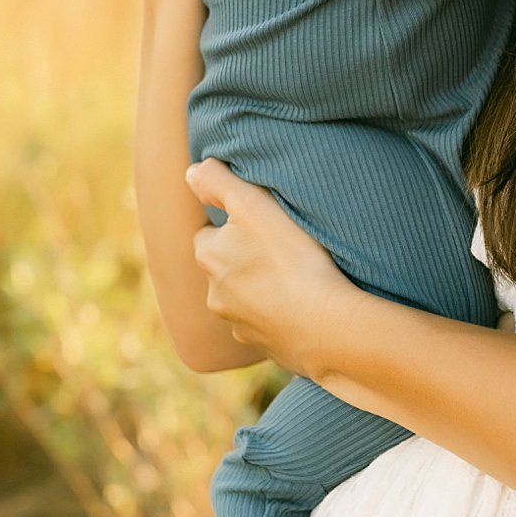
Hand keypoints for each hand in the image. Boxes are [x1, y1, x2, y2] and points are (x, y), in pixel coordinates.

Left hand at [185, 158, 354, 376]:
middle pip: (225, 269)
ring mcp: (239, 325)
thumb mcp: (253, 205)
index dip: (232, 226)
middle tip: (278, 249)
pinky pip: (266, 325)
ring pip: (243, 300)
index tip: (258, 224)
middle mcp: (215, 294)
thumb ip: (217, 181)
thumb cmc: (290, 259)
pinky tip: (303, 307)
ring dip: (260, 290)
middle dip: (243, 260)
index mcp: (209, 257)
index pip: (209, 235)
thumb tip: (191, 170)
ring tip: (294, 277)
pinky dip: (278, 316)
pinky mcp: (264, 346)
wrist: (323, 324)